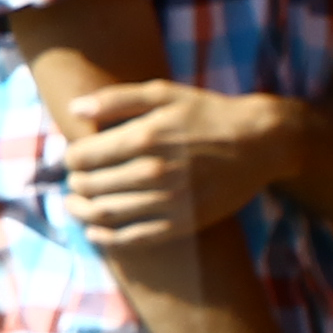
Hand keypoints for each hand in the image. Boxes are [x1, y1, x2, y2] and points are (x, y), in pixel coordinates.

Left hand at [58, 77, 297, 246]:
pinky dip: (106, 239)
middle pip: (88, 186)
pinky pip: (133, 239)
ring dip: (80, 212)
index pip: (82, 156)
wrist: (262, 142)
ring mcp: (170, 201)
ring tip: (76, 205)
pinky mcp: (184, 223)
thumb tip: (73, 110)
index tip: (74, 159)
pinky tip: (94, 232)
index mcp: (144, 137)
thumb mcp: (163, 94)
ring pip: (104, 214)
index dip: (70, 159)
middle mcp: (154, 171)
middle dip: (74, 184)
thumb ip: (115, 99)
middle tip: (75, 181)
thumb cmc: (208, 114)